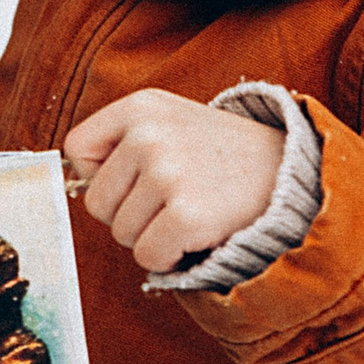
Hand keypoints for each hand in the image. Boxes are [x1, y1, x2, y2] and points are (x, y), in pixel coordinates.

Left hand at [65, 89, 284, 272]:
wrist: (288, 173)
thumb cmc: (218, 155)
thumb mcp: (170, 123)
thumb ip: (121, 144)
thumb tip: (75, 184)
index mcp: (140, 107)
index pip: (77, 149)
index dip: (100, 175)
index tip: (134, 178)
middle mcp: (148, 135)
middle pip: (97, 202)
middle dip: (127, 213)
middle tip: (172, 199)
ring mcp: (168, 173)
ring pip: (122, 233)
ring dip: (152, 235)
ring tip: (191, 210)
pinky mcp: (187, 214)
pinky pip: (148, 256)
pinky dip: (169, 257)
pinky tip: (197, 234)